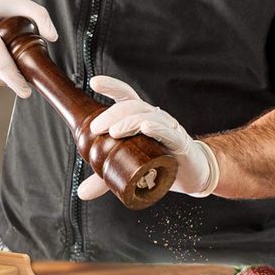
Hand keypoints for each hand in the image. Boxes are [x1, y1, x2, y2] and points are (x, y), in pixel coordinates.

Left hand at [77, 75, 219, 198]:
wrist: (192, 174)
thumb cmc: (159, 162)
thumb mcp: (127, 169)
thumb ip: (104, 179)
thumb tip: (82, 192)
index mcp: (140, 118)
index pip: (125, 96)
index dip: (111, 86)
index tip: (94, 82)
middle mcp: (154, 118)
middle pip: (133, 106)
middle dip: (113, 114)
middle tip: (96, 128)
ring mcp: (168, 129)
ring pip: (149, 117)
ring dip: (130, 122)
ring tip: (114, 131)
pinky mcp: (180, 144)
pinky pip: (169, 133)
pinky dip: (157, 129)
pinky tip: (146, 128)